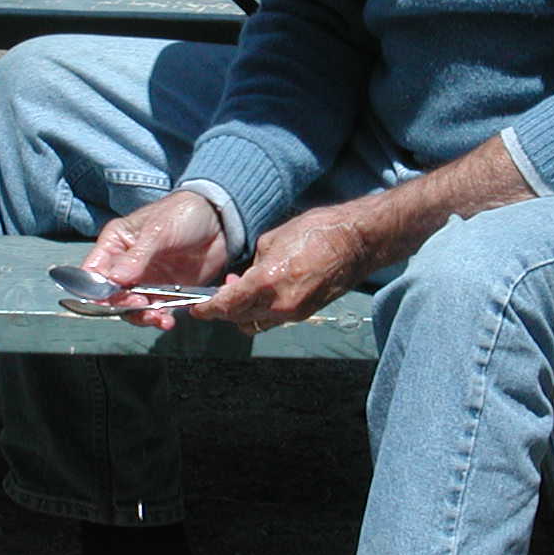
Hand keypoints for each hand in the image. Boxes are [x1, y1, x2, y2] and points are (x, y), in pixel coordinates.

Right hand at [82, 190, 230, 329]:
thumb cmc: (183, 213)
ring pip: (133, 308)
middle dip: (122, 305)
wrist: (220, 219)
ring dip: (142, 316)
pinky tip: (168, 320)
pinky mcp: (167, 291)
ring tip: (158, 317)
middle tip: (140, 304)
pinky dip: (160, 318)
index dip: (94, 289)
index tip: (108, 298)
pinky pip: (157, 311)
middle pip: (111, 295)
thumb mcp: (158, 231)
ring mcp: (146, 280)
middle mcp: (126, 265)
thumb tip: (114, 279)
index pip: (93, 271)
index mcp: (116, 244)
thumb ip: (137, 256)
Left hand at [194, 203, 370, 334]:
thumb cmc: (317, 231)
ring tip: (242, 292)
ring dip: (243, 313)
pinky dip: (262, 311)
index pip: (227, 306)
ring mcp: (294, 313)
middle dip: (223, 310)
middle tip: (217, 295)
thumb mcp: (272, 240)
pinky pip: (273, 319)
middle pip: (238, 318)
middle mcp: (280, 305)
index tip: (196, 309)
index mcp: (267, 282)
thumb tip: (242, 278)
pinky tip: (263, 293)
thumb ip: (253, 264)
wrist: (357, 242)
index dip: (207, 309)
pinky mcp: (305, 313)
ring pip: (255, 323)